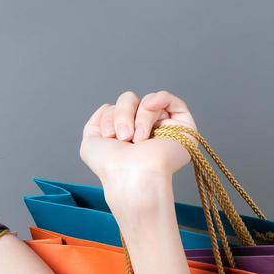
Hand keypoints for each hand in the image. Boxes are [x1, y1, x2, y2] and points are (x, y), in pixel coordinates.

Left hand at [79, 90, 196, 191]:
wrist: (131, 174)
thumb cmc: (110, 166)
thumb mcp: (90, 143)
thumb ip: (95, 123)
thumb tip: (106, 105)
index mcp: (125, 134)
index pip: (116, 108)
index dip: (109, 116)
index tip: (108, 136)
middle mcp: (145, 130)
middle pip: (131, 101)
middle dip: (123, 115)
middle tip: (124, 137)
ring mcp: (163, 129)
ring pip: (147, 102)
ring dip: (139, 118)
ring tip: (138, 139)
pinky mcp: (182, 128)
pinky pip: (172, 101)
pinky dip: (159, 98)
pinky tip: (150, 106)